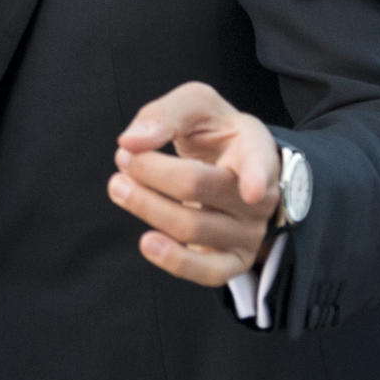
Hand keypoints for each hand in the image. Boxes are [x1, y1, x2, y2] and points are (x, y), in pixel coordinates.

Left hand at [108, 82, 280, 285]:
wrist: (230, 166)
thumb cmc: (214, 132)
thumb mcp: (195, 106)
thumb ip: (164, 115)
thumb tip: (132, 142)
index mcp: (256, 148)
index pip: (259, 162)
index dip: (257, 177)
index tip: (251, 191)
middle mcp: (261, 195)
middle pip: (199, 187)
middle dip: (152, 172)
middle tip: (123, 157)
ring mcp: (249, 231)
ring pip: (193, 228)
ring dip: (146, 206)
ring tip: (118, 186)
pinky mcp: (234, 260)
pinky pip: (208, 272)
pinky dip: (174, 260)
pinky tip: (147, 243)